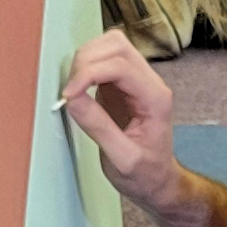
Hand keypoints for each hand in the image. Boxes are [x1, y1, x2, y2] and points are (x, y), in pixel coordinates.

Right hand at [59, 31, 180, 204]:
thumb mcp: (122, 160)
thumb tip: (72, 98)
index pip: (121, 66)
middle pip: (117, 45)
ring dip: (86, 59)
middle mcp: (150, 82)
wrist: (157, 181)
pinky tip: (79, 88)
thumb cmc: (146, 175)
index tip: (68, 95)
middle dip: (86, 61)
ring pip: (111, 45)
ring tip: (74, 88)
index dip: (89, 74)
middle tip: (70, 90)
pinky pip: (104, 59)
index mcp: (155, 98)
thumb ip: (98, 127)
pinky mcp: (123, 84)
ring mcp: (137, 80)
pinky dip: (86, 66)